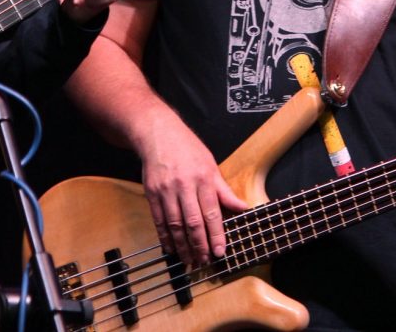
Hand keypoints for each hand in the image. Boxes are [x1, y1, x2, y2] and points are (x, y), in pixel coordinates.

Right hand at [137, 117, 248, 267]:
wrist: (158, 133)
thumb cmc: (187, 148)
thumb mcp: (211, 165)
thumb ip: (224, 191)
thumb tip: (243, 208)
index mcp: (203, 179)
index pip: (211, 213)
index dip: (216, 235)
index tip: (219, 251)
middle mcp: (184, 185)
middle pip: (192, 222)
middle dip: (199, 245)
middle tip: (203, 261)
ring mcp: (166, 190)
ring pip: (175, 224)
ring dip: (182, 245)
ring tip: (188, 259)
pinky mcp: (151, 193)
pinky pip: (159, 220)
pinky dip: (164, 236)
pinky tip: (170, 247)